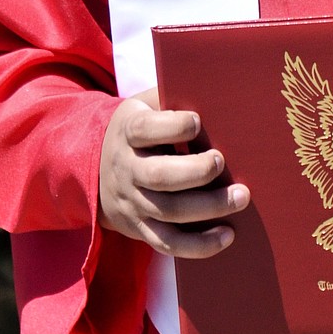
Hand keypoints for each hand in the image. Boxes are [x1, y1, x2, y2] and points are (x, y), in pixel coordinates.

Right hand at [99, 88, 249, 256]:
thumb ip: (169, 97)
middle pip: (159, 176)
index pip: (145, 130)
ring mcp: (132, 202)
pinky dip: (198, 245)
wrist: (91, 166)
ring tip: (241, 197)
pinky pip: (168, 243)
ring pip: (168, 211)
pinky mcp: (139, 228)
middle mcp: (127, 169)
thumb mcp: (142, 106)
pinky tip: (227, 235)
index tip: (198, 121)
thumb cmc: (138, 129)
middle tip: (221, 162)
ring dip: (208, 207)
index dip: (172, 126)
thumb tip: (216, 87)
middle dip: (195, 172)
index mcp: (128, 132)